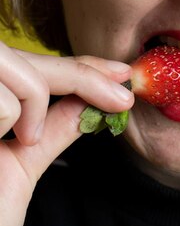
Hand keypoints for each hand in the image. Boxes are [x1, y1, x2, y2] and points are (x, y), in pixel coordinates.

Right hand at [0, 41, 132, 225]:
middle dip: (85, 74)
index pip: (35, 65)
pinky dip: (10, 121)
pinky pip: (6, 100)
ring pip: (22, 74)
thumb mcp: (23, 164)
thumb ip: (52, 127)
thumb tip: (91, 100)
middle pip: (31, 60)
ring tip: (19, 140)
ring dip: (35, 107)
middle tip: (122, 95)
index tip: (122, 72)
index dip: (81, 64)